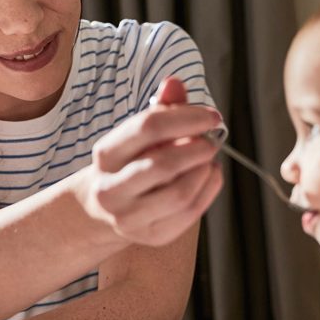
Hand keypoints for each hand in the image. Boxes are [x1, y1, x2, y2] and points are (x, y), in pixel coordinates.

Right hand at [77, 76, 222, 245]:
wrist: (105, 208)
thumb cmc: (130, 161)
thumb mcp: (138, 134)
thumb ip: (160, 108)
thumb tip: (174, 82)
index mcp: (106, 154)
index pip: (148, 126)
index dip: (187, 117)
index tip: (212, 116)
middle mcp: (111, 189)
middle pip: (164, 163)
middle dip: (198, 147)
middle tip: (213, 140)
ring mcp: (129, 217)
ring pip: (180, 193)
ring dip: (205, 170)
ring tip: (209, 158)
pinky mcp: (150, 236)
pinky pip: (190, 214)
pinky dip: (209, 190)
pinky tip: (209, 175)